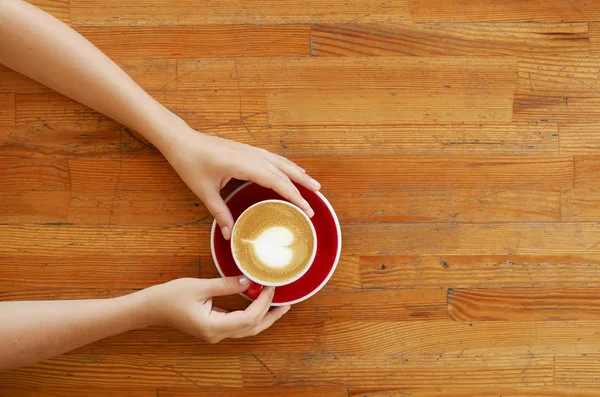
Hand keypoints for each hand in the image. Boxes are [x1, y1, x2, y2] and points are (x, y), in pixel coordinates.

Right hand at [142, 277, 289, 342]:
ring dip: (264, 316)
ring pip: (246, 329)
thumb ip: (226, 285)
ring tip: (279, 304)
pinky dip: (251, 315)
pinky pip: (238, 324)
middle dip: (271, 315)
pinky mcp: (213, 327)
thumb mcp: (200, 286)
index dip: (263, 303)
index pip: (248, 318)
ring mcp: (215, 333)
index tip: (271, 287)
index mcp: (213, 326)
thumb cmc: (171, 296)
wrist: (151, 308)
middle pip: (252, 329)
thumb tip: (249, 281)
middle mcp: (216, 334)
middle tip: (287, 302)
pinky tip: (259, 303)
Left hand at [162, 126, 320, 238]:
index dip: (293, 195)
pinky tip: (290, 170)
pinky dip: (285, 165)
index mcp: (243, 165)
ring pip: (280, 161)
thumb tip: (230, 235)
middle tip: (318, 196)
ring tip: (312, 183)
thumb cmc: (191, 163)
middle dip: (302, 183)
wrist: (181, 140)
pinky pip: (272, 157)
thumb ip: (220, 213)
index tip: (305, 207)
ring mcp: (249, 150)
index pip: (275, 181)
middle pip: (283, 170)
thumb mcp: (204, 192)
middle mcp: (250, 155)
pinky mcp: (246, 149)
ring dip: (297, 172)